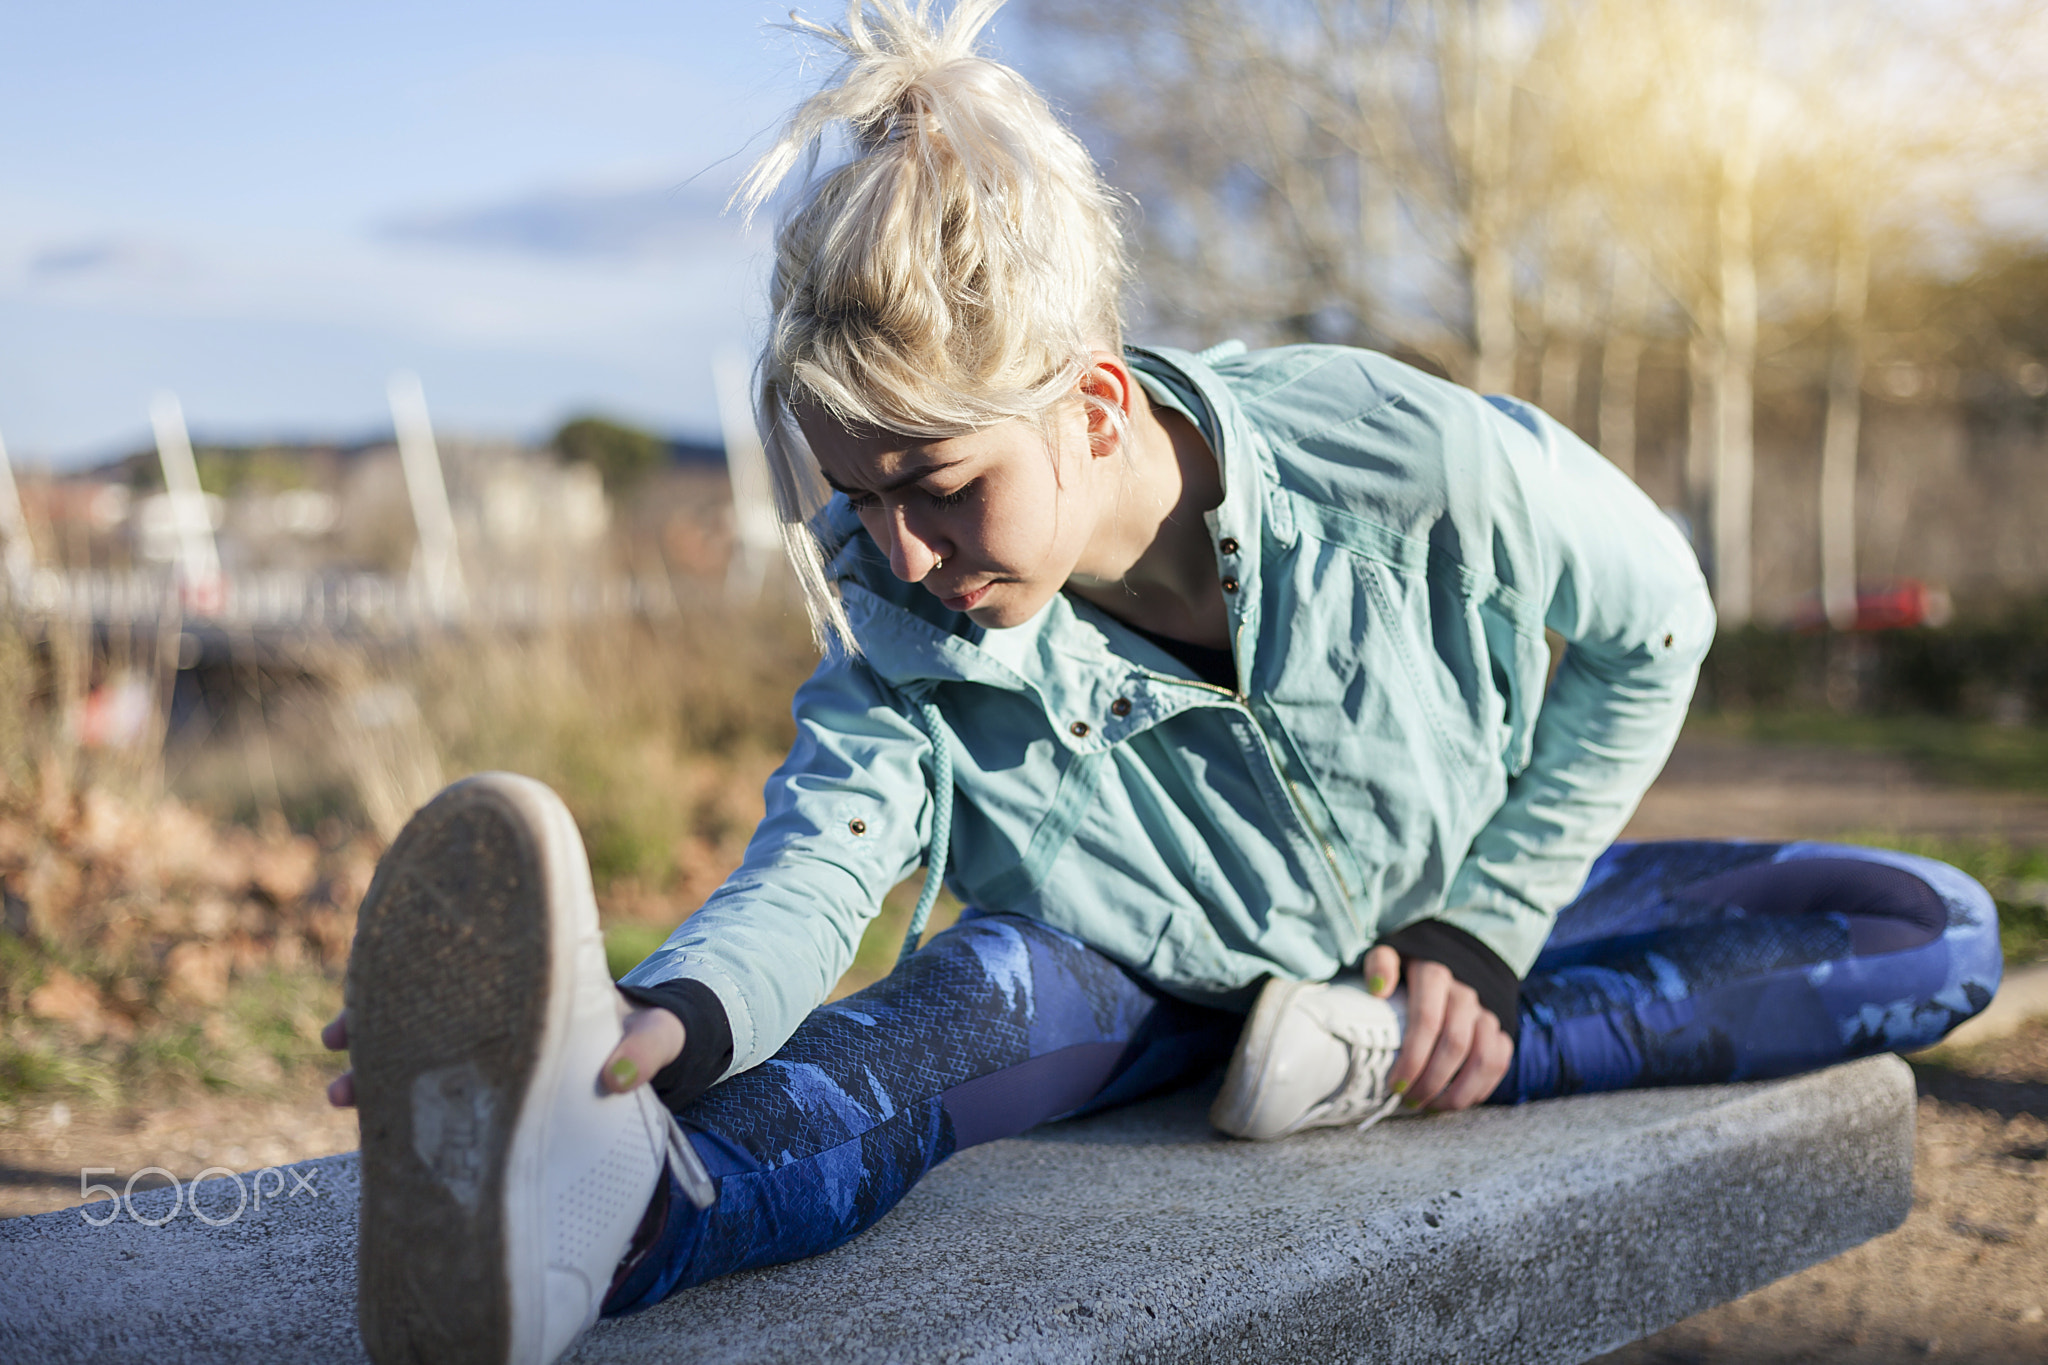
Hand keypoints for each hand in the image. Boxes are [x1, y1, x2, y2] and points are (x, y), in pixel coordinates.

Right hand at [320, 1005, 686, 1106]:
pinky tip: (371, 1120)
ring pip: (417, 1046)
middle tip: (336, 1041)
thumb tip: (617, 1077)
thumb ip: (647, 1049)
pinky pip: (437, 1083)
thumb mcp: (656, 1036)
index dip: (405, 985)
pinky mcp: (493, 1078)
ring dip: (376, 1067)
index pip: (457, 974)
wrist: (654, 1047)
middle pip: (420, 1007)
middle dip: (370, 1025)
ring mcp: (489, 1043)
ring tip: (339, 1094)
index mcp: (530, 988)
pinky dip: (403, 1097)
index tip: (364, 1004)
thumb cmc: (649, 1032)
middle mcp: (498, 1010)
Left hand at [1361, 946, 1512, 1111]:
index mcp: (1435, 975)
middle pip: (1454, 1045)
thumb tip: (1378, 989)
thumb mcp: (1391, 955)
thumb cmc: (1410, 968)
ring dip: (1457, 1092)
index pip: (1426, 1021)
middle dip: (1430, 1081)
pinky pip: (1500, 1063)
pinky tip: (1455, 1101)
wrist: (1451, 959)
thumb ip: (1380, 964)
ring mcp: (1485, 1012)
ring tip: (1431, 1106)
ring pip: (1483, 1059)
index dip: (1412, 1059)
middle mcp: (1465, 993)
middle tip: (1408, 1100)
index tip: (1394, 1084)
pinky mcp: (1499, 1029)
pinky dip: (1480, 1089)